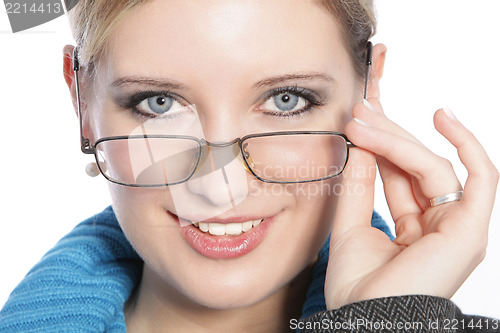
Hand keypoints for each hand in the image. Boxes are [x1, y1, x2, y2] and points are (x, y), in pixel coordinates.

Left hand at [324, 98, 498, 309]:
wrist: (364, 321)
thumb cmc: (358, 287)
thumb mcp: (351, 224)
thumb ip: (359, 184)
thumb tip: (360, 142)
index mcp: (414, 229)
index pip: (399, 174)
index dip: (381, 144)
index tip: (360, 116)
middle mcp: (439, 226)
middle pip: (415, 167)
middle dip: (386, 135)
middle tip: (359, 110)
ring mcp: (457, 227)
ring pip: (433, 167)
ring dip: (398, 139)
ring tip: (365, 119)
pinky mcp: (469, 229)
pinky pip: (480, 177)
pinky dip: (466, 145)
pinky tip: (441, 118)